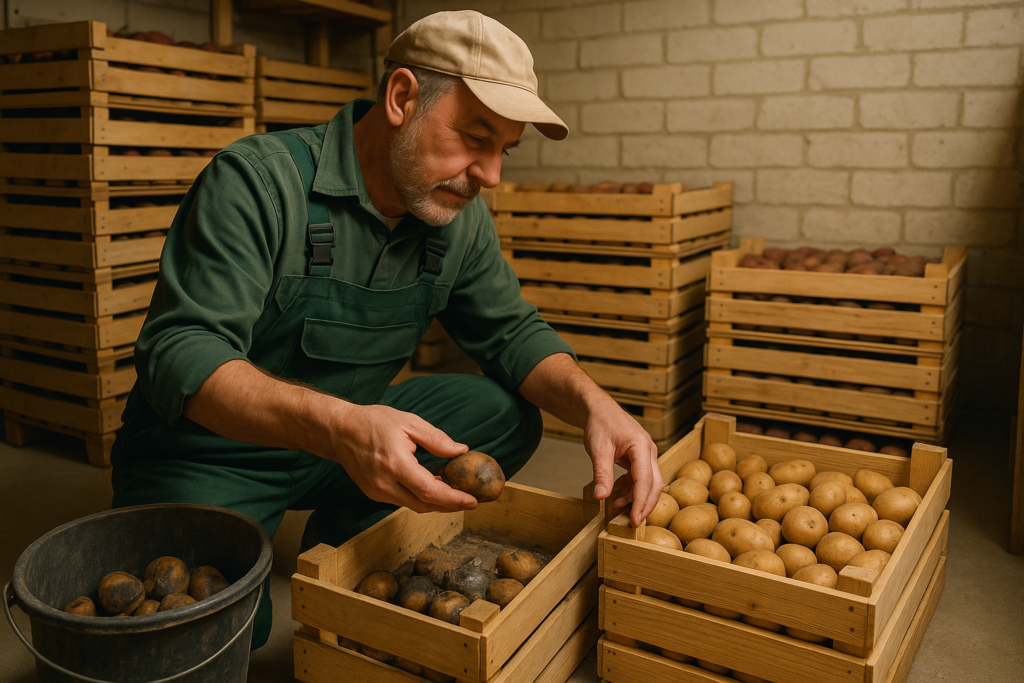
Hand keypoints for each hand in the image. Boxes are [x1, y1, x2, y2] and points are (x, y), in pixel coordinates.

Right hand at [323, 403, 477, 513]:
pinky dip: (421, 498)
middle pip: (424, 505)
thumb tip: (461, 451)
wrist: (339, 430)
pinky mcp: (373, 494)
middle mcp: (384, 483)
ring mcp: (377, 492)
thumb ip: (436, 439)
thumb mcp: (409, 422)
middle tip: (470, 500)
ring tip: (455, 492)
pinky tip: (432, 487)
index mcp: (395, 464)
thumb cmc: (373, 422)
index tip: (473, 500)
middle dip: (450, 505)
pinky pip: (403, 501)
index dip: (454, 499)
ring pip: (414, 506)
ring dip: (436, 502)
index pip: (429, 491)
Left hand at [584, 401, 663, 526]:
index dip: (640, 502)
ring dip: (635, 497)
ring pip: (648, 483)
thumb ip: (601, 474)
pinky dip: (630, 489)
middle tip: (631, 522)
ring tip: (615, 505)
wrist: (598, 409)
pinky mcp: (640, 458)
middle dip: (644, 505)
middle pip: (654, 484)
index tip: (633, 520)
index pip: (645, 480)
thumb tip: (601, 497)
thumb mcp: (598, 449)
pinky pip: (640, 479)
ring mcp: (646, 455)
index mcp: (641, 446)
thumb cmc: (599, 424)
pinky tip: (617, 495)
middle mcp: (649, 451)